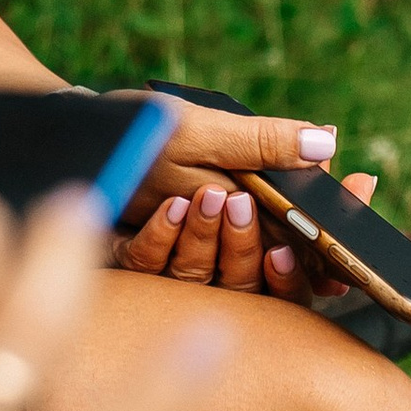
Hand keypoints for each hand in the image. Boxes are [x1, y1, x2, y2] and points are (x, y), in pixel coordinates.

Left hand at [113, 92, 377, 306]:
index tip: (325, 251)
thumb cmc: (150, 129)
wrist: (80, 131)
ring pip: (205, 279)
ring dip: (206, 239)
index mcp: (252, 218)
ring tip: (203, 197)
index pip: (302, 257)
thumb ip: (264, 144)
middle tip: (241, 202)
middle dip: (251, 246)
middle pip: (257, 281)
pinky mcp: (136, 259)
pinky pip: (151, 269)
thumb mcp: (210, 129)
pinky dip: (159, 240)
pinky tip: (167, 208)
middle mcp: (219, 247)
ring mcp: (176, 258)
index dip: (321, 265)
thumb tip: (329, 141)